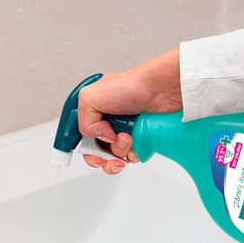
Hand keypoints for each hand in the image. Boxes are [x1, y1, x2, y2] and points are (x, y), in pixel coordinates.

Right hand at [77, 48, 181, 173]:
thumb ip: (83, 121)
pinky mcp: (140, 140)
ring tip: (127, 137)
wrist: (162, 89)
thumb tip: (97, 139)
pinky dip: (134, 153)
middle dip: (101, 156)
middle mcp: (107, 123)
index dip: (84, 149)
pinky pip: (132, 157)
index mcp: (93, 113)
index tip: (90, 153)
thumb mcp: (91, 96)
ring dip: (119, 152)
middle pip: (96, 153)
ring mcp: (124, 133)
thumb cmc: (132, 85)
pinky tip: (137, 141)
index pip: (81, 138)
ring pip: (115, 157)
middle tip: (108, 148)